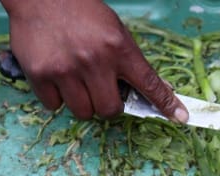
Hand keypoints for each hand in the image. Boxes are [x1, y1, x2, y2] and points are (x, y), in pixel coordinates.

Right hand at [0, 0, 188, 122]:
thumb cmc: (82, 13)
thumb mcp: (115, 31)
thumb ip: (129, 61)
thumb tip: (153, 90)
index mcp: (118, 48)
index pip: (149, 83)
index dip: (166, 104)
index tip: (180, 118)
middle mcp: (94, 61)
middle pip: (110, 110)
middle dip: (108, 106)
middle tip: (102, 90)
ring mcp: (65, 69)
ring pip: (83, 112)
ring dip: (83, 103)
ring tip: (77, 80)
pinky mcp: (40, 74)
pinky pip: (55, 106)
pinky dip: (57, 97)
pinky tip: (57, 75)